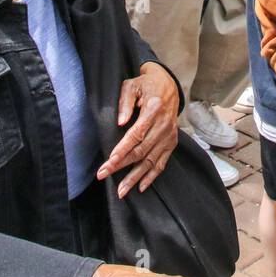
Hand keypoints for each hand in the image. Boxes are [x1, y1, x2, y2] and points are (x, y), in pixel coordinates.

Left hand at [97, 63, 179, 196]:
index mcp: (154, 109)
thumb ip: (125, 102)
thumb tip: (120, 123)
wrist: (169, 84)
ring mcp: (169, 135)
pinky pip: (162, 162)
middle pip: (141, 151)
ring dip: (135, 177)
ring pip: (150, 161)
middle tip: (103, 175)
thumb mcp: (132, 85)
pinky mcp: (172, 142)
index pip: (136, 134)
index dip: (122, 149)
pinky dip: (152, 176)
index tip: (109, 162)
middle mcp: (164, 125)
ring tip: (121, 191)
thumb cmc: (146, 85)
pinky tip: (140, 187)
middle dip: (121, 166)